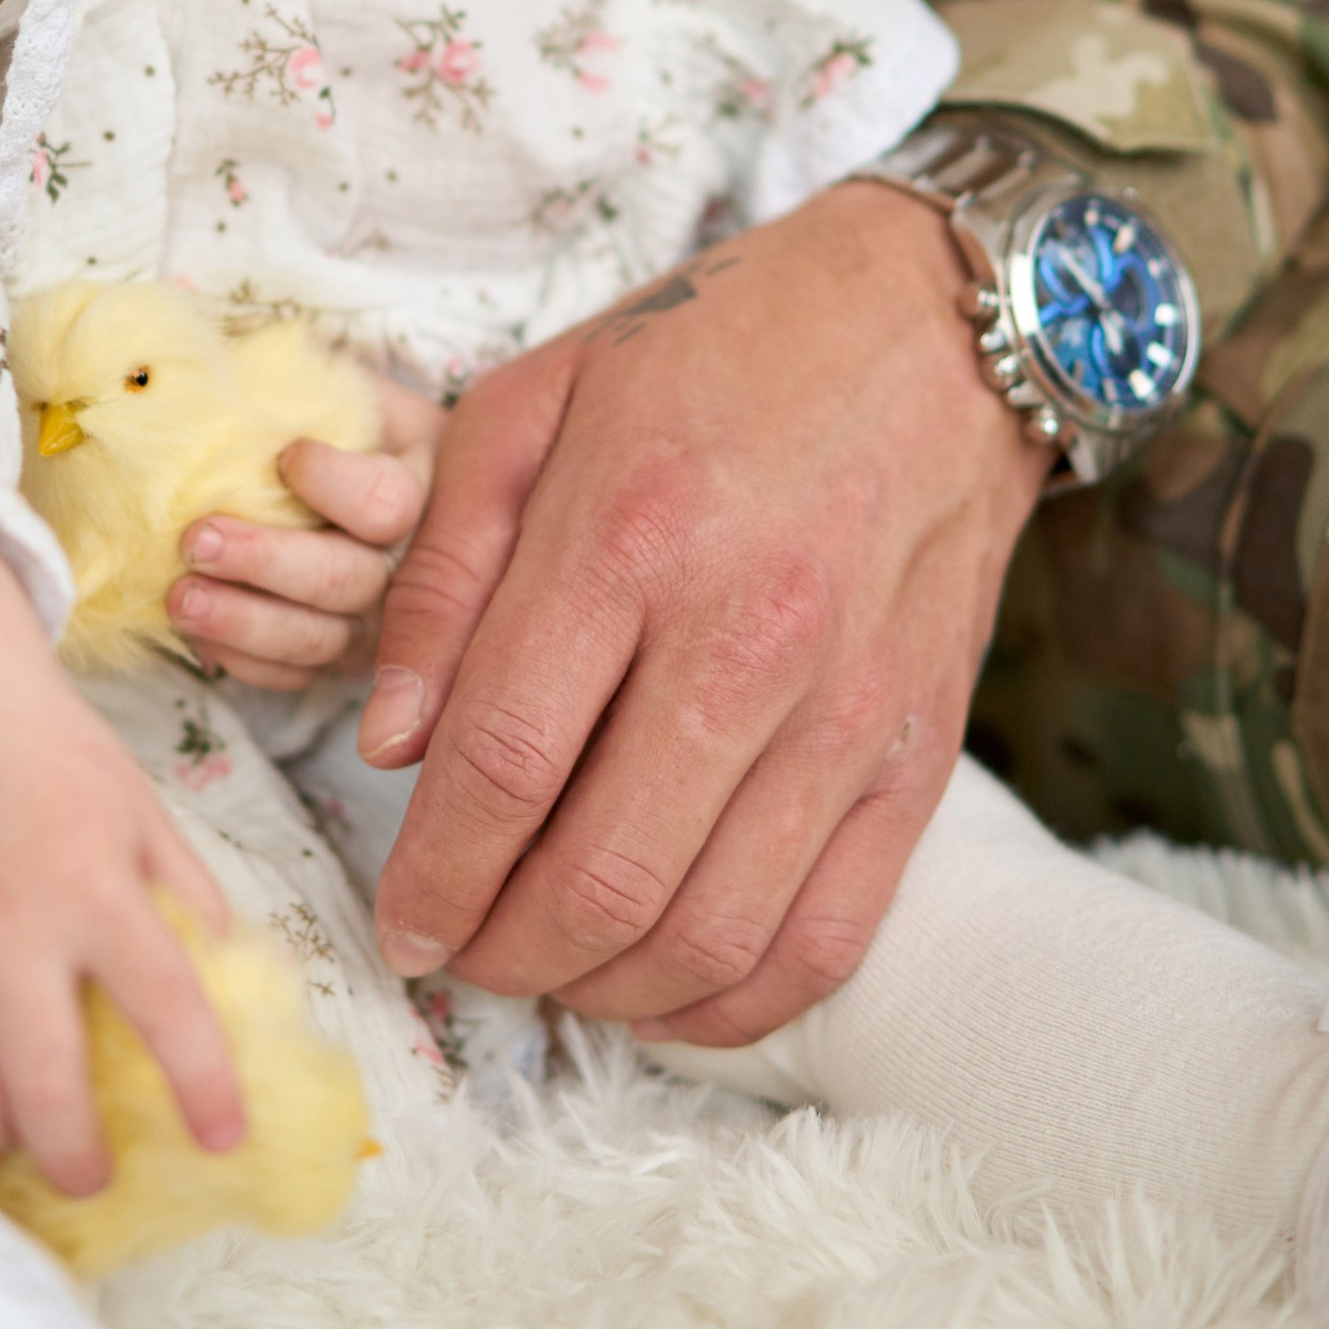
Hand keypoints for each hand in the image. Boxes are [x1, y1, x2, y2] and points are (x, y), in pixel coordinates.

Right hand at [0, 451, 247, 1196]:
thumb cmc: (48, 757)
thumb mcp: (143, 814)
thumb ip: (188, 897)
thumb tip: (235, 976)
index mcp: (99, 894)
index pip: (169, 1010)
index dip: (203, 1088)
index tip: (222, 1140)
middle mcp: (15, 932)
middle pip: (45, 1086)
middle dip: (74, 1158)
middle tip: (90, 1172)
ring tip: (12, 1137)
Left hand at [166, 377, 443, 691]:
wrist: (330, 458)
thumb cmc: (319, 407)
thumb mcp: (323, 373)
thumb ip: (290, 368)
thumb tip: (212, 358)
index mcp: (421, 477)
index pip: (393, 501)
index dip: (338, 485)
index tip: (285, 455)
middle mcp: (413, 560)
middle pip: (353, 579)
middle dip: (272, 562)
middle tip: (198, 537)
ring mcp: (377, 619)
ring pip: (321, 639)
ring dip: (245, 621)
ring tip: (179, 594)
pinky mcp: (337, 659)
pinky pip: (294, 677)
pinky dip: (242, 659)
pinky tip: (194, 631)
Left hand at [359, 187, 1051, 1040]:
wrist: (937, 325)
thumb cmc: (715, 351)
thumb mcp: (533, 403)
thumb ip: (445, 574)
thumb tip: (390, 746)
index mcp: (628, 538)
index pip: (503, 767)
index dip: (431, 879)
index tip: (398, 923)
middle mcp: (748, 639)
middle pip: (600, 879)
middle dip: (500, 954)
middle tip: (459, 951)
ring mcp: (848, 712)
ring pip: (707, 934)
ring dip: (600, 990)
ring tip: (544, 967)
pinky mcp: (919, 757)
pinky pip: (824, 939)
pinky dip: (729, 1002)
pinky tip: (659, 986)